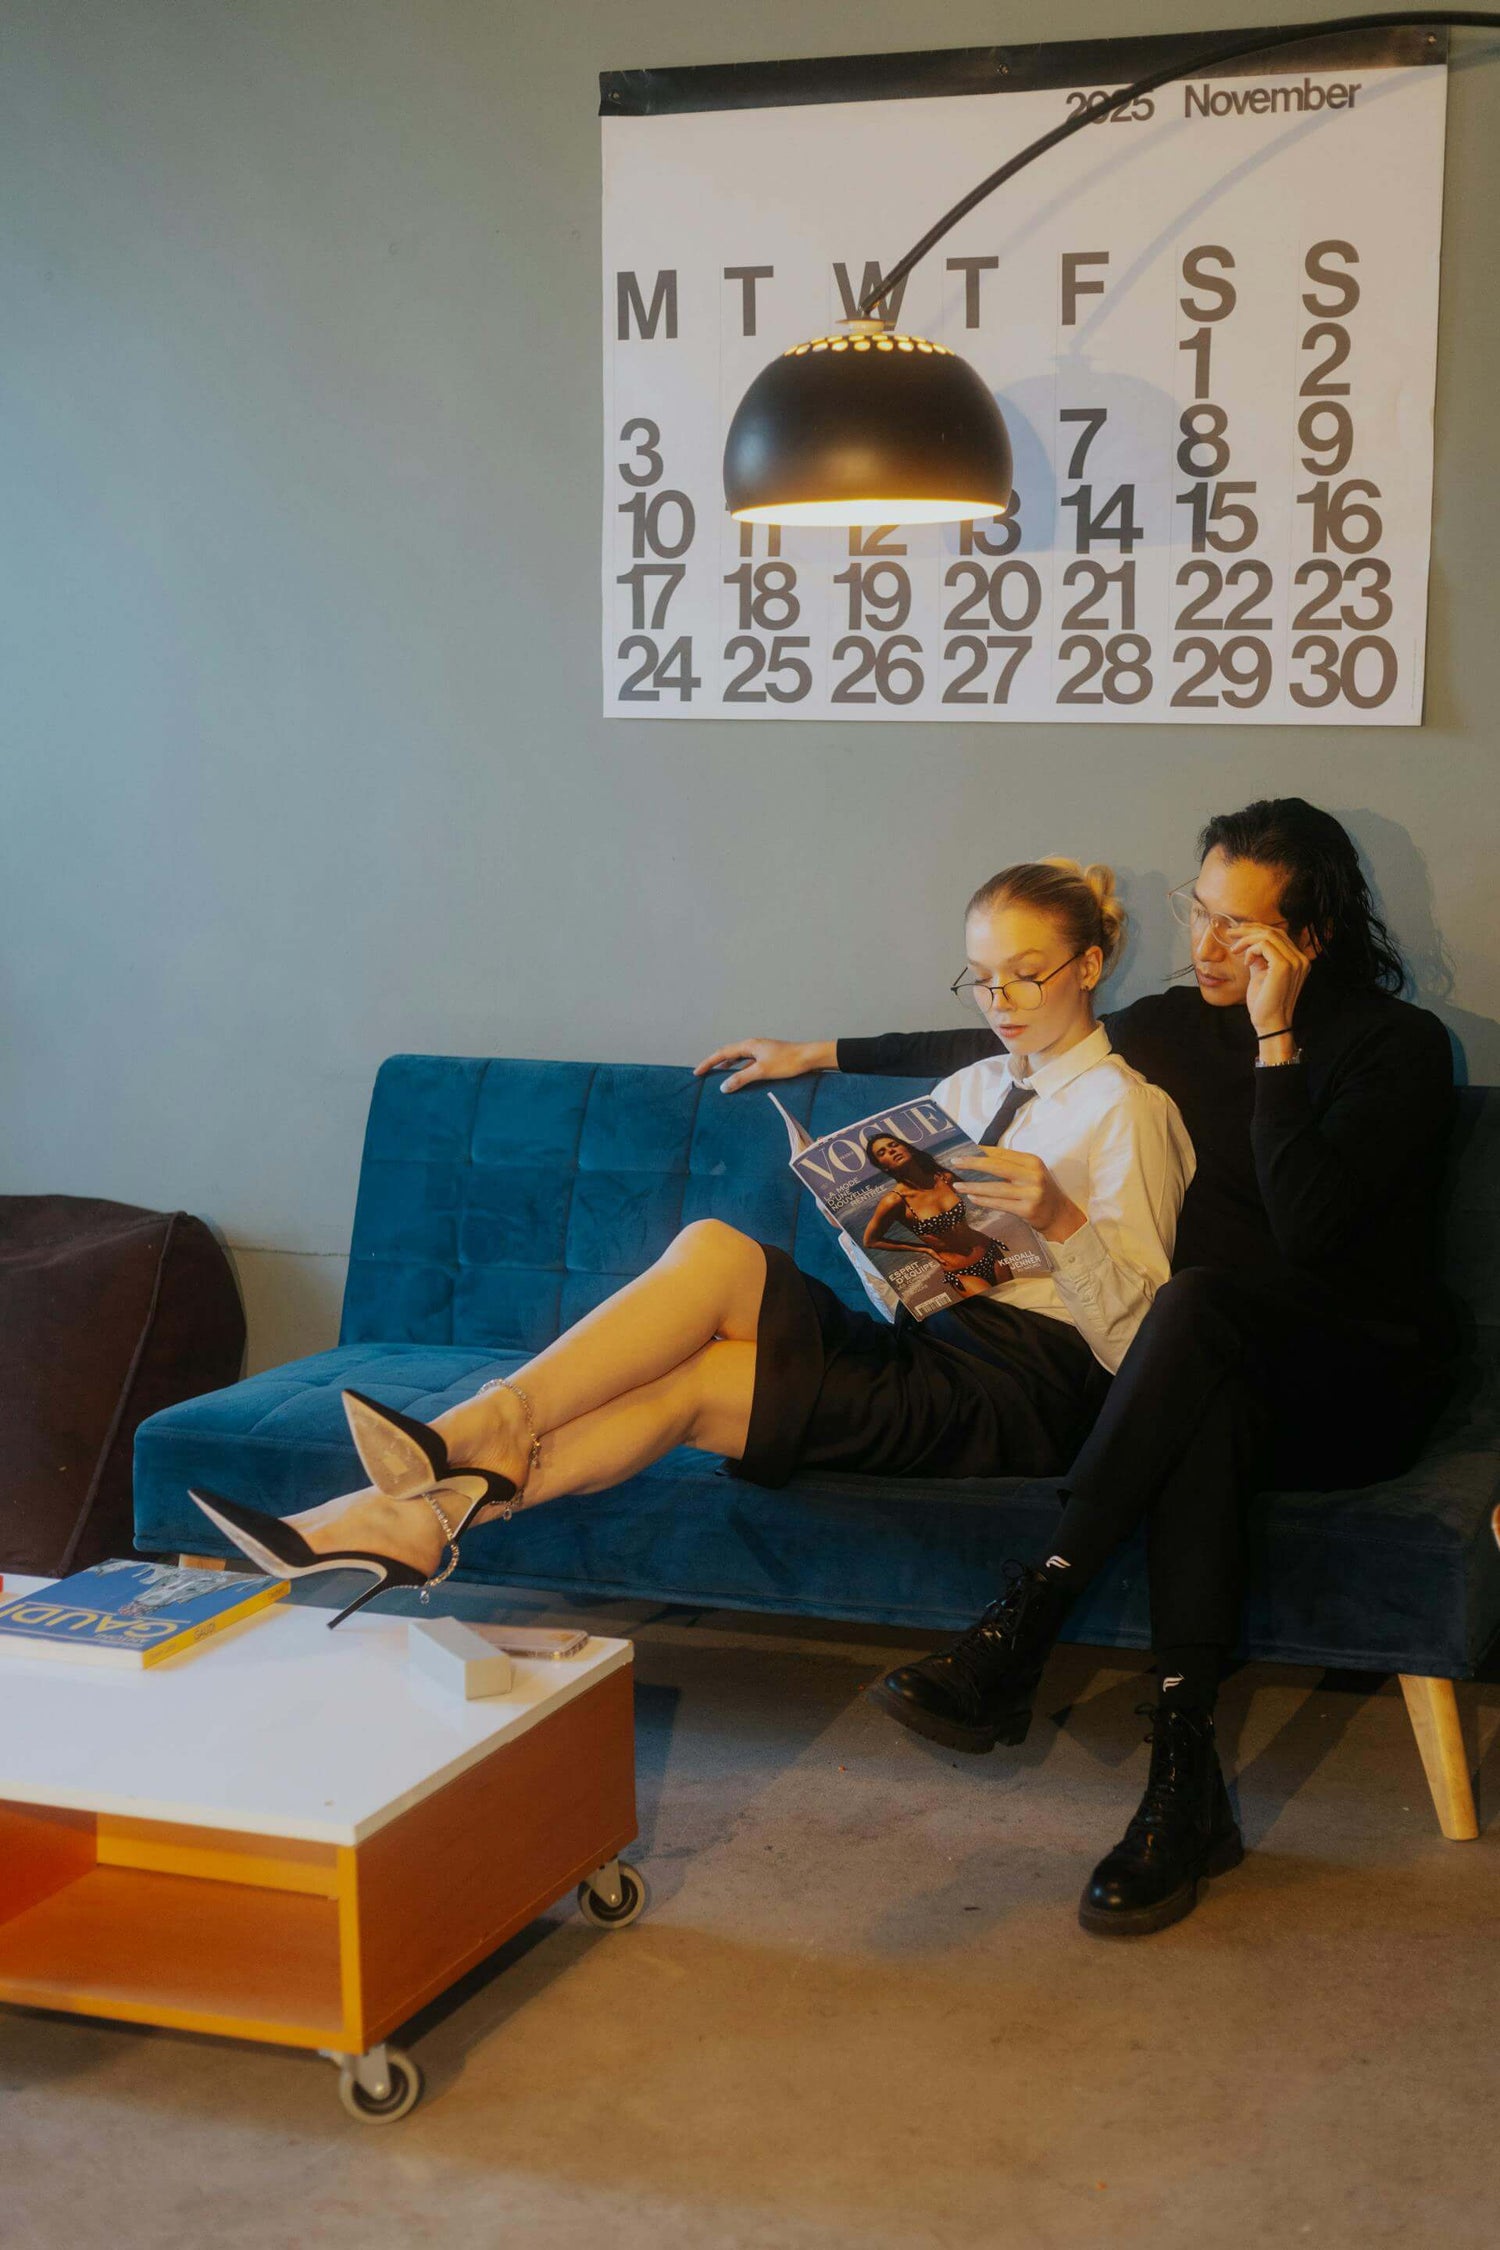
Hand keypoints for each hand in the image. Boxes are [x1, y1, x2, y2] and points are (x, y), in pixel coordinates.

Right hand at [693, 1037, 835, 1093]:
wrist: (810, 1057)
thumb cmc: (788, 1062)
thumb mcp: (762, 1071)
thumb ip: (741, 1078)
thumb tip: (723, 1086)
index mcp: (749, 1045)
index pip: (722, 1053)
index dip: (708, 1062)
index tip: (697, 1072)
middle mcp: (753, 1045)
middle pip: (728, 1053)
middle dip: (715, 1063)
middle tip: (703, 1073)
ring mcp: (761, 1051)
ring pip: (739, 1058)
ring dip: (727, 1066)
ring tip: (717, 1075)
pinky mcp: (768, 1057)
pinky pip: (748, 1063)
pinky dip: (740, 1069)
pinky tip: (740, 1077)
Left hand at [960, 1148, 1085, 1242]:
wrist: (1058, 1214)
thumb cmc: (1039, 1190)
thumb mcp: (1030, 1173)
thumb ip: (1010, 1165)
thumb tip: (978, 1158)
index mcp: (1032, 1161)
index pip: (1002, 1153)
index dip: (981, 1152)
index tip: (963, 1151)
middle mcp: (1033, 1175)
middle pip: (998, 1167)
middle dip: (973, 1164)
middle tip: (955, 1162)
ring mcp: (1031, 1193)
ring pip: (996, 1188)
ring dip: (973, 1186)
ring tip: (957, 1185)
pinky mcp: (1028, 1209)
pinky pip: (1000, 1204)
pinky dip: (984, 1200)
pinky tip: (971, 1198)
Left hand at [1225, 923, 1312, 1043]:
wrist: (1269, 1023)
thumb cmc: (1264, 1003)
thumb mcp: (1262, 974)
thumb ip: (1260, 958)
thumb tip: (1250, 944)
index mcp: (1298, 960)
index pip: (1280, 935)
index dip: (1258, 929)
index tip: (1239, 933)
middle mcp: (1301, 959)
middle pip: (1275, 931)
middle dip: (1250, 929)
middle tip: (1231, 933)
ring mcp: (1295, 962)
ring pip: (1268, 935)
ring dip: (1247, 939)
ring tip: (1234, 949)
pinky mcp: (1284, 966)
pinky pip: (1264, 945)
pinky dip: (1250, 949)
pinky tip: (1246, 962)